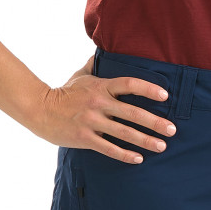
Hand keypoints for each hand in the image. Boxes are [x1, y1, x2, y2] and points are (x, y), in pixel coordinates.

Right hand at [35, 52, 177, 162]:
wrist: (39, 109)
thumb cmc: (63, 93)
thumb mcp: (79, 76)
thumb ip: (95, 66)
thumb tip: (103, 51)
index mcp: (101, 87)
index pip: (129, 84)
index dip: (148, 89)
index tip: (165, 96)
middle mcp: (98, 103)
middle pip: (133, 112)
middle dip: (155, 122)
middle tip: (172, 129)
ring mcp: (92, 121)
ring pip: (124, 132)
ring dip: (146, 140)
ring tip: (162, 146)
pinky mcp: (84, 138)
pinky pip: (109, 148)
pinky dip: (125, 154)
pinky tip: (139, 158)